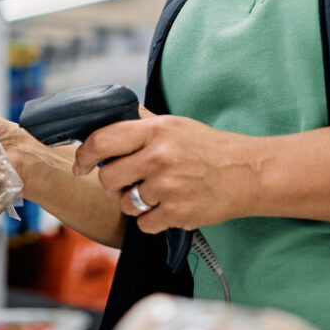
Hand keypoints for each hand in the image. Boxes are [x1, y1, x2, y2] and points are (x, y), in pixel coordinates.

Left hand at [72, 113, 270, 234]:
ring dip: (134, 203)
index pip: (103, 140)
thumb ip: (142, 121)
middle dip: (113, 184)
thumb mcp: (175, 125)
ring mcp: (167, 186)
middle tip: (126, 182)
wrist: (247, 173)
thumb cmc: (209, 148)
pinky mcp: (176, 212)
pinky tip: (168, 207)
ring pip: (125, 203)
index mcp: (155, 131)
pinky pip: (144, 223)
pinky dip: (151, 220)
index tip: (81, 165)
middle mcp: (158, 157)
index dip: (85, 155)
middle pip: (109, 178)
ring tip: (156, 194)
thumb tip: (113, 106)